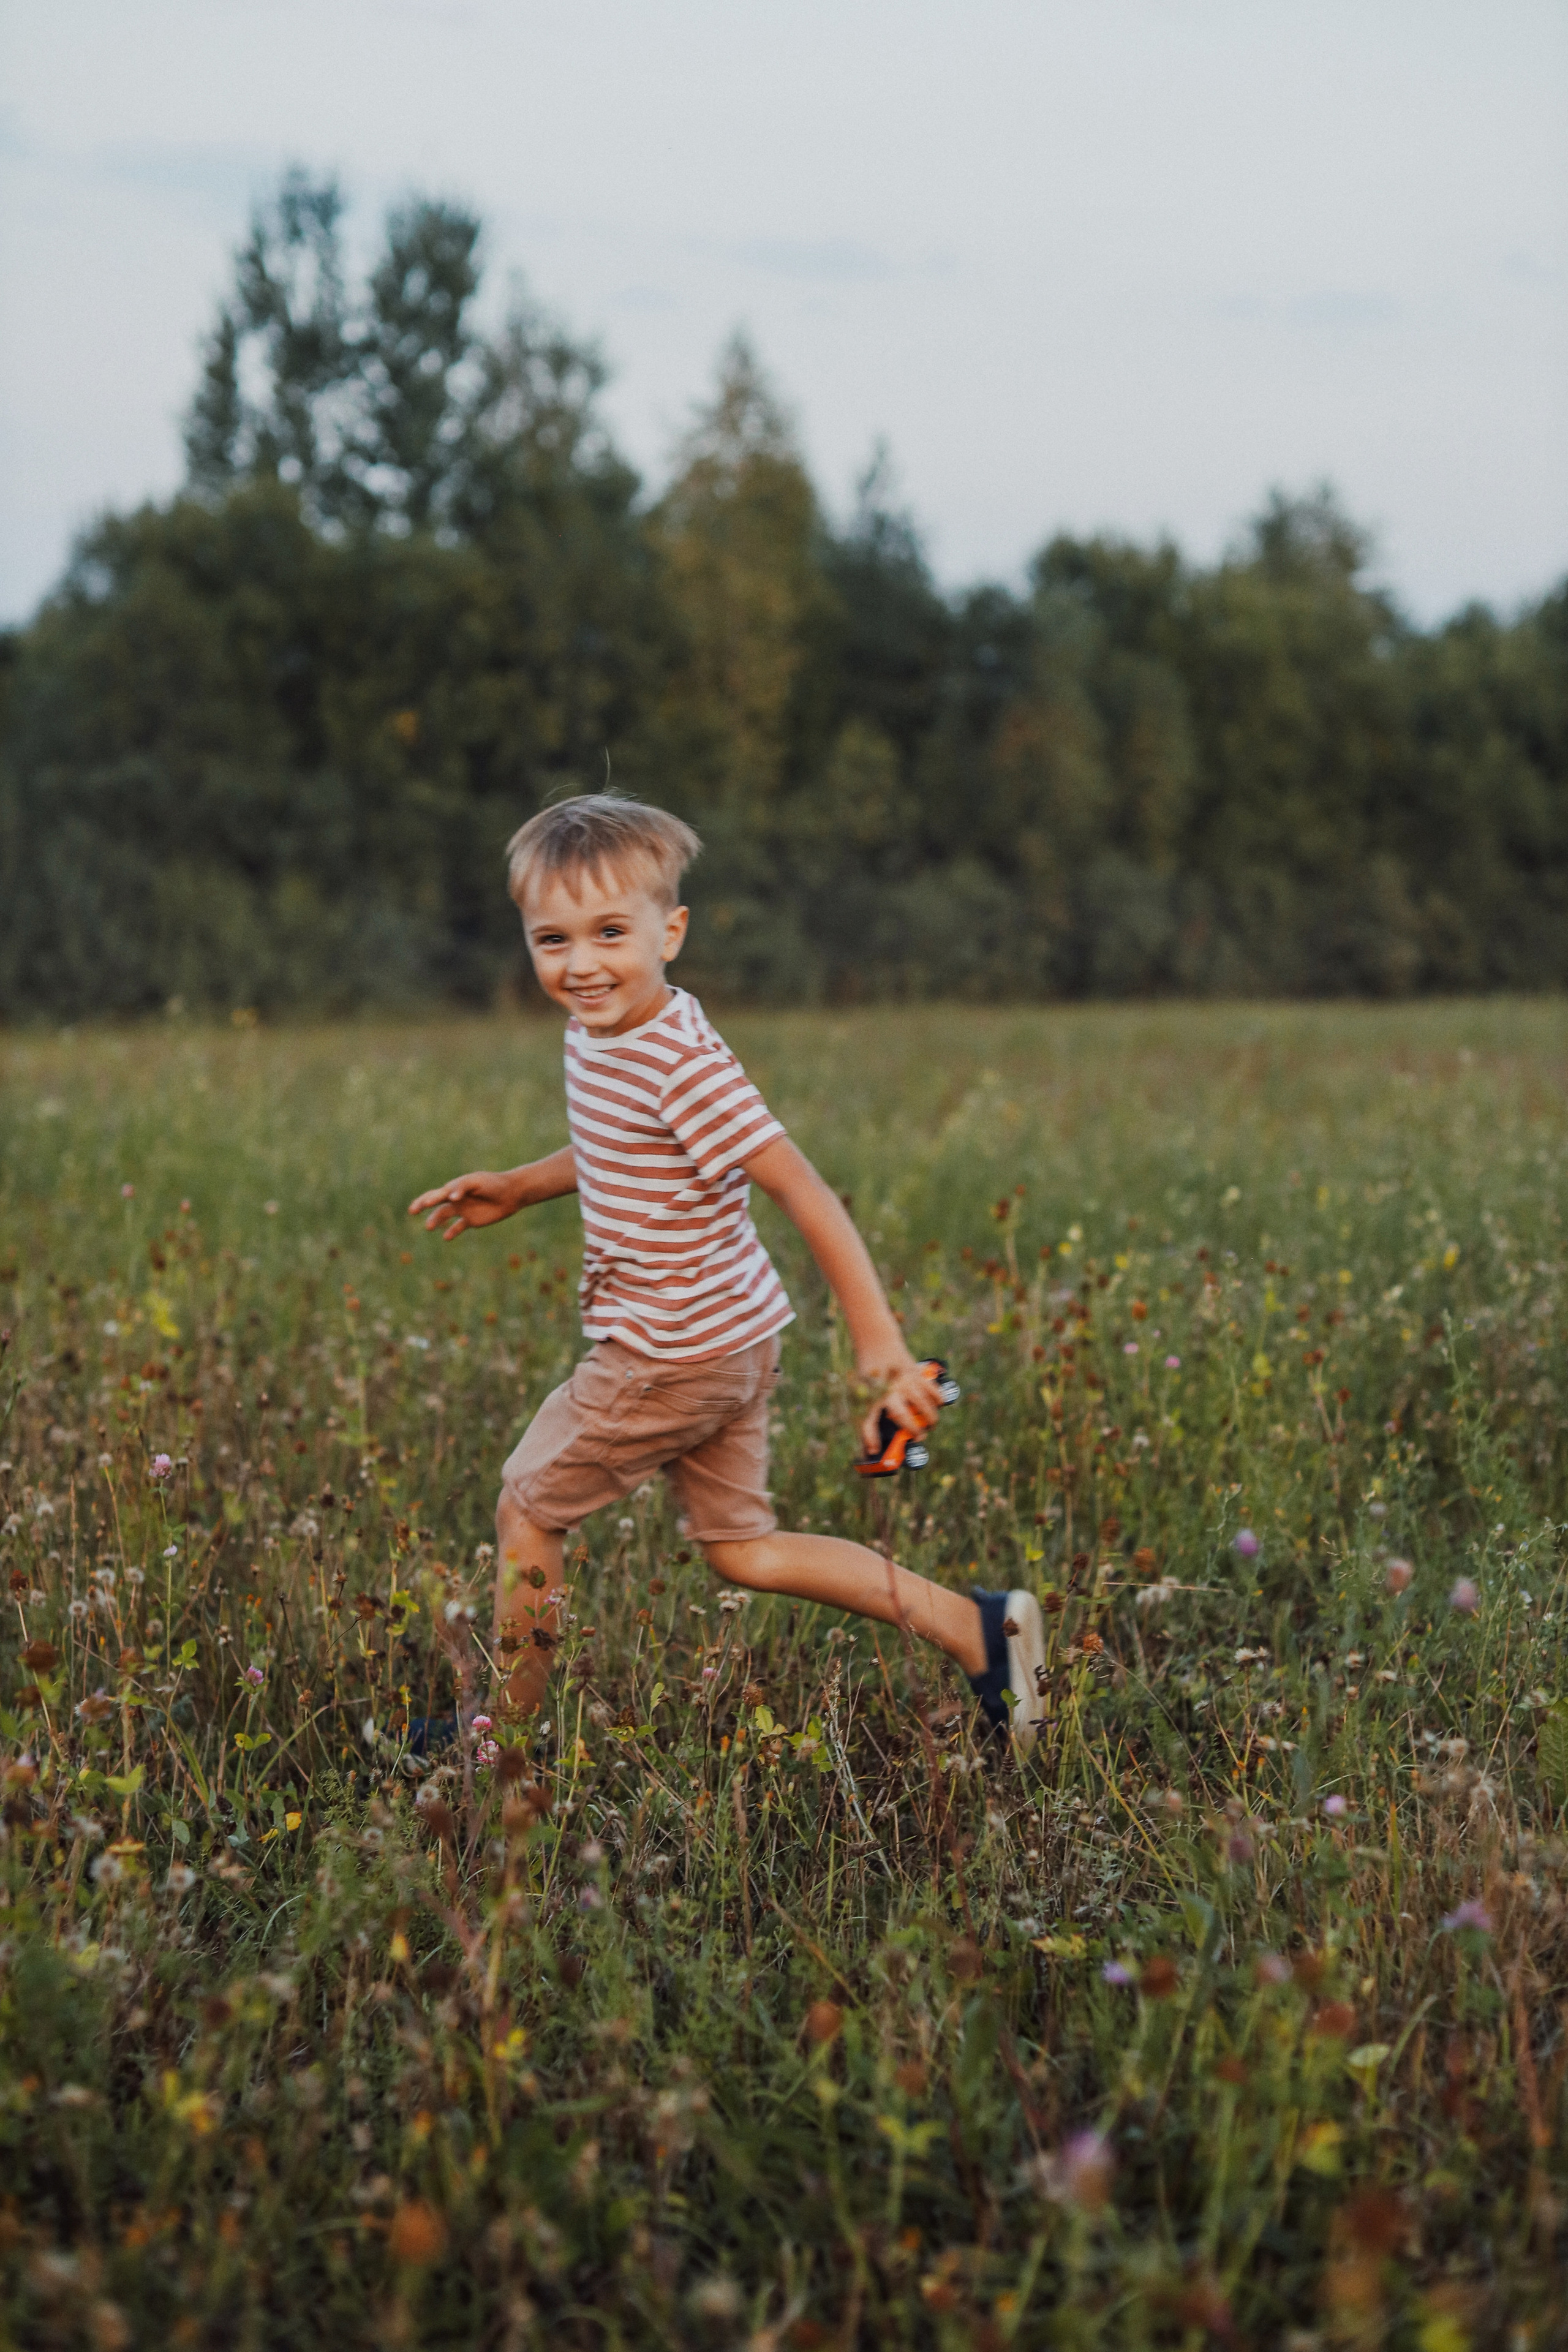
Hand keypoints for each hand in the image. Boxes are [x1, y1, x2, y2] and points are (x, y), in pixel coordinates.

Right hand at [407, 1169, 523, 1239]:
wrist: (512, 1193)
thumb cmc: (494, 1184)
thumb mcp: (478, 1182)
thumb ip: (463, 1187)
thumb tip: (451, 1197)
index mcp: (456, 1188)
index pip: (438, 1193)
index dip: (430, 1199)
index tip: (425, 1204)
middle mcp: (456, 1199)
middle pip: (435, 1202)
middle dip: (422, 1205)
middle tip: (412, 1211)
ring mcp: (463, 1210)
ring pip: (444, 1216)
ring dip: (435, 1220)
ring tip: (428, 1227)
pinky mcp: (472, 1220)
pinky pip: (458, 1227)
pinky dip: (451, 1232)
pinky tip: (446, 1237)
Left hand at [857, 1353, 941, 1456]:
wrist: (877, 1345)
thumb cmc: (869, 1377)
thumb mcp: (862, 1396)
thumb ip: (867, 1419)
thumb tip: (870, 1448)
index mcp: (873, 1397)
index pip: (868, 1420)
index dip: (869, 1438)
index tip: (873, 1451)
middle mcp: (888, 1390)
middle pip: (902, 1415)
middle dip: (913, 1430)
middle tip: (920, 1437)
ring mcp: (904, 1381)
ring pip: (922, 1403)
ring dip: (930, 1417)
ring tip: (931, 1424)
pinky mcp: (916, 1373)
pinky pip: (931, 1388)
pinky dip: (938, 1398)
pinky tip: (938, 1404)